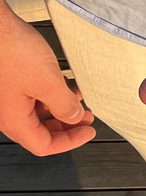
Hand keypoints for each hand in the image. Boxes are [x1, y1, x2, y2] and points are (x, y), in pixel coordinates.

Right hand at [0, 5, 94, 153]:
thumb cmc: (10, 49)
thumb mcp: (48, 82)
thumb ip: (64, 105)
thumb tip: (74, 118)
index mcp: (13, 119)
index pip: (44, 145)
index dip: (70, 141)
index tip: (88, 132)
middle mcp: (6, 112)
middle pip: (40, 131)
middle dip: (67, 125)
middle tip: (86, 117)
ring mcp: (6, 96)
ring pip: (37, 112)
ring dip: (60, 107)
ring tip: (79, 97)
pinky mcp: (8, 81)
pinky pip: (31, 95)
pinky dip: (49, 93)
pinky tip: (62, 82)